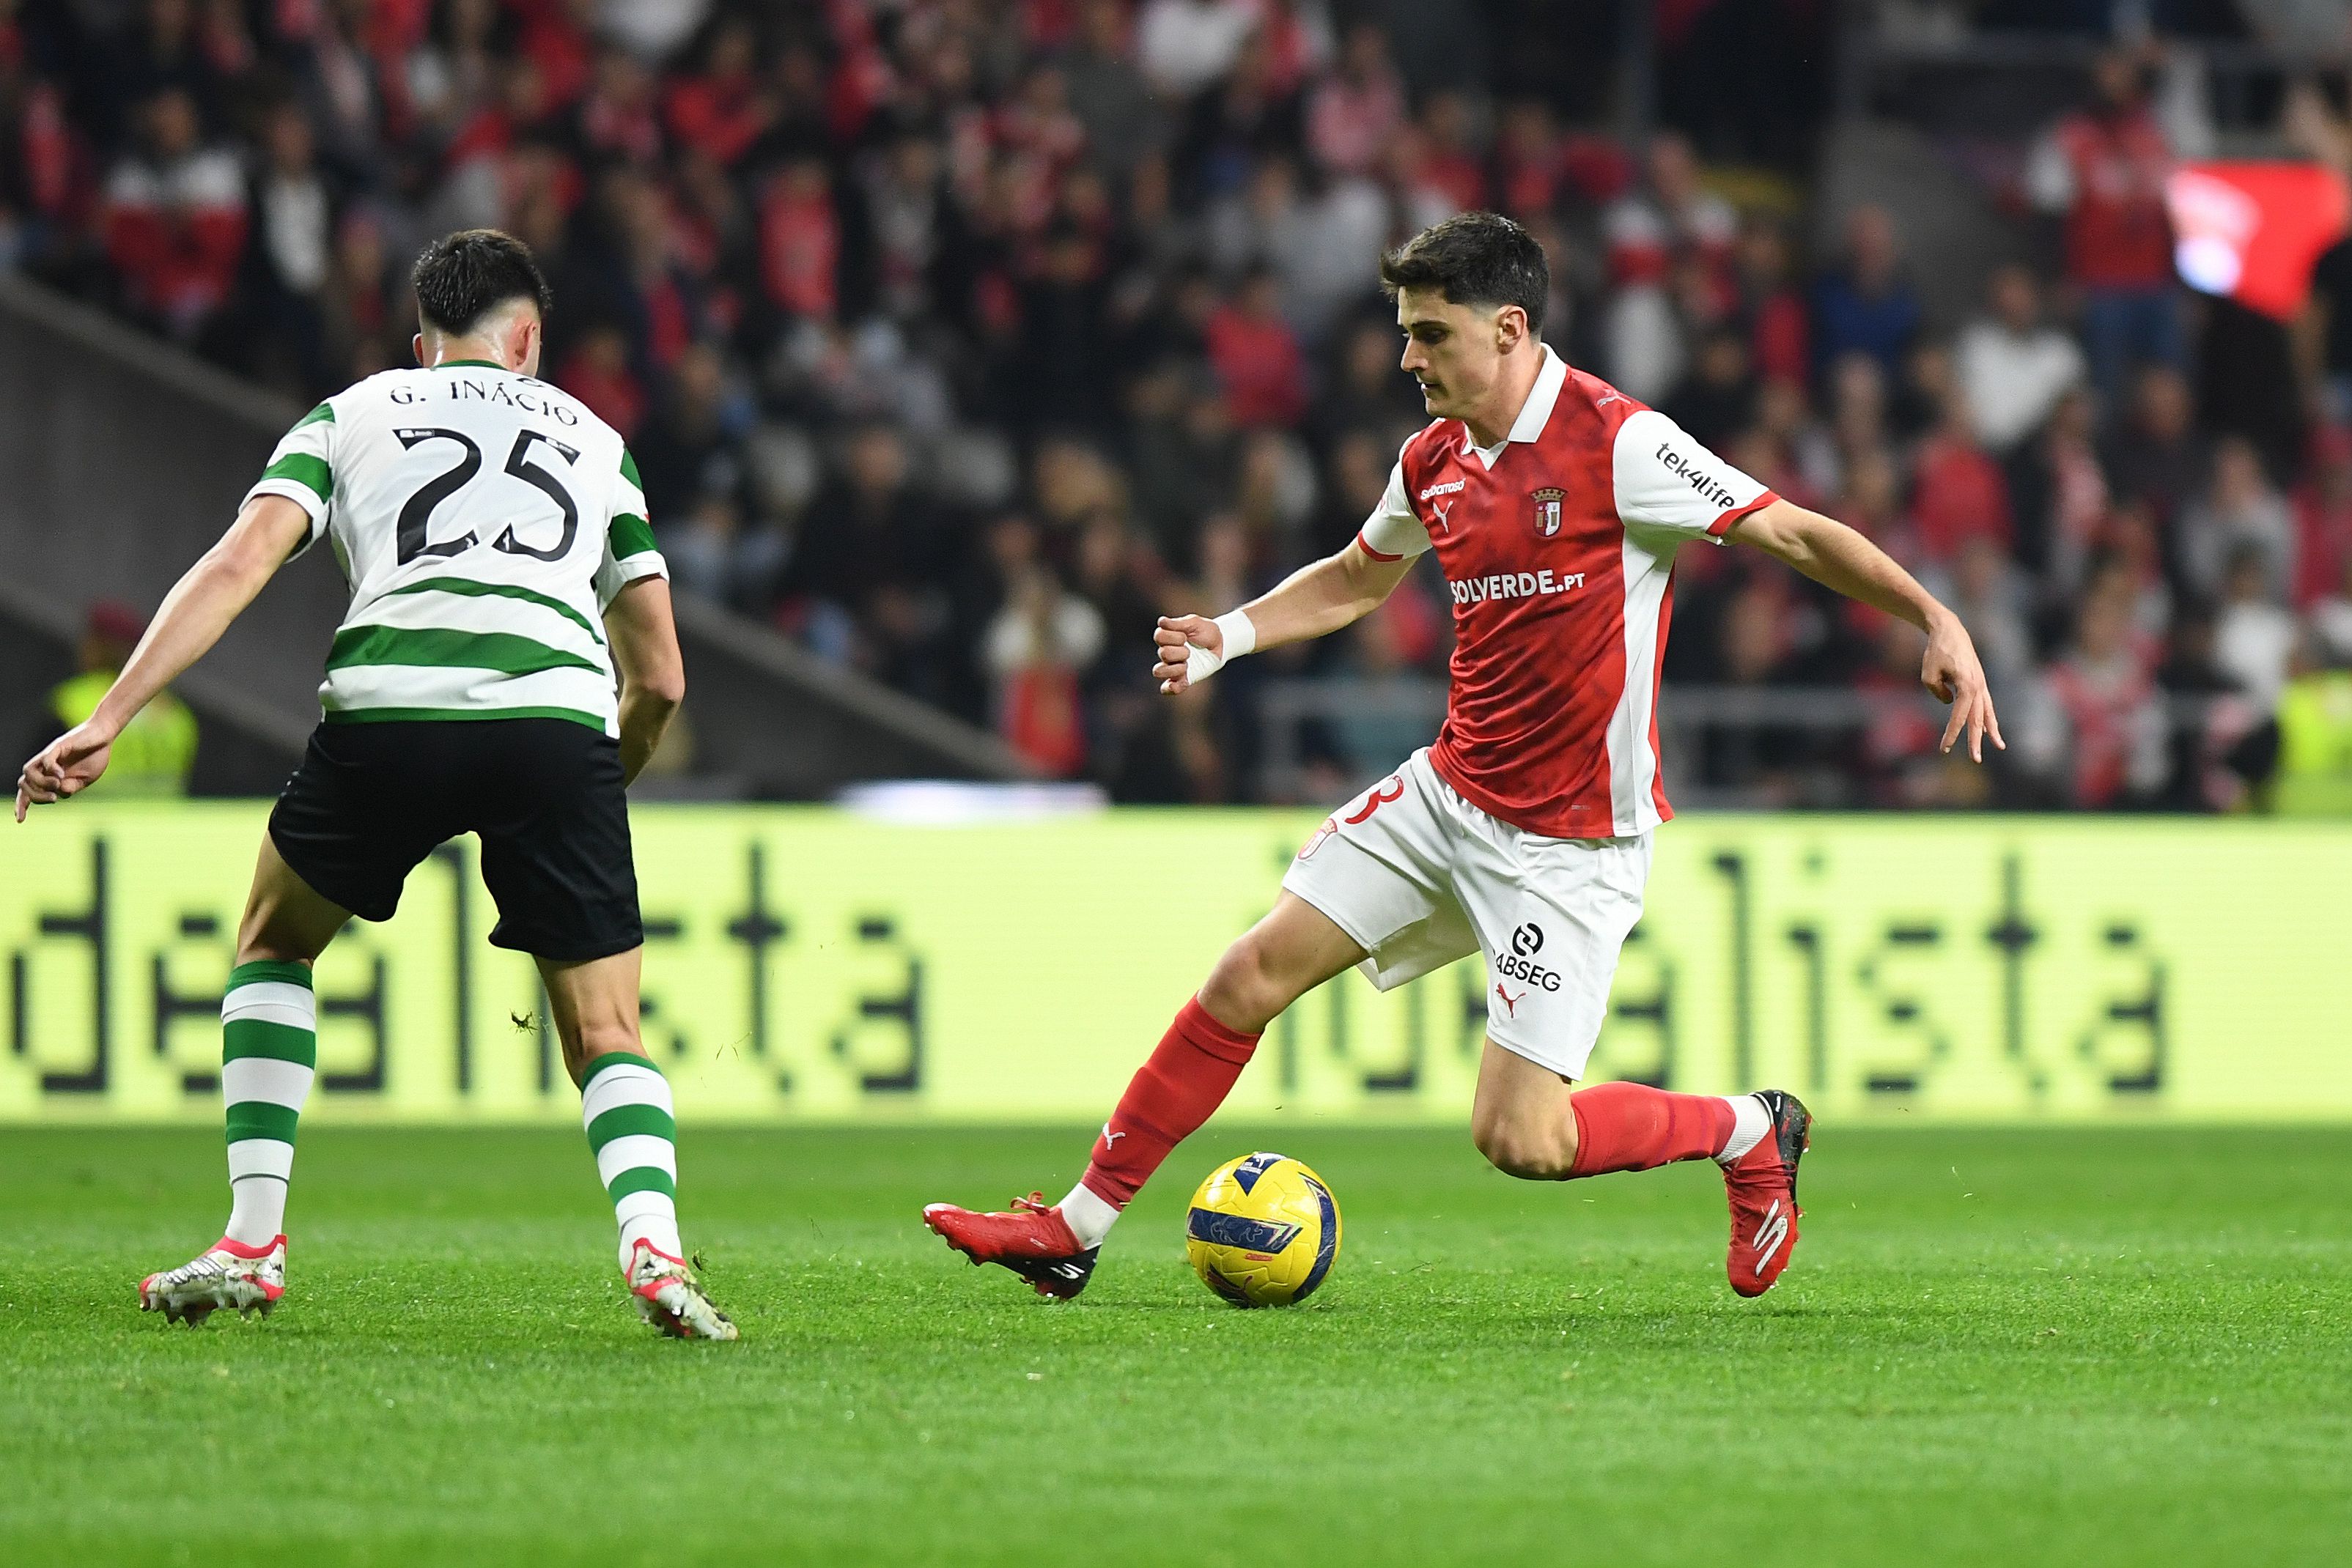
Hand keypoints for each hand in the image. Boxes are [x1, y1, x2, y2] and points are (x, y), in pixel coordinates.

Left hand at [15, 721, 115, 821]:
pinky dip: (51, 770)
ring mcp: (49, 756)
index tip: (21, 820)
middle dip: (35, 796)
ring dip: (40, 784)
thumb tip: (58, 793)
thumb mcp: (85, 780)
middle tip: (54, 798)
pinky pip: (46, 760)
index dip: (22, 805)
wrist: (104, 736)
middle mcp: (44, 766)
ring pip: (28, 772)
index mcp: (50, 776)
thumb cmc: (95, 757)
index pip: (27, 791)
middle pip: (24, 784)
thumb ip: (72, 788)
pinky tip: (62, 775)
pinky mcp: (58, 746)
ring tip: (57, 785)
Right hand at [1153, 614, 1220, 694]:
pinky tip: (1181, 681)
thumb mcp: (1195, 623)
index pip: (1159, 636)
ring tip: (1186, 665)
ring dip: (1174, 668)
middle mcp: (1167, 653)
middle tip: (1190, 651)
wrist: (1221, 644)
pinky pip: (1167, 688)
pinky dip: (1171, 688)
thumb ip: (1178, 624)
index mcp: (1168, 637)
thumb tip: (1161, 622)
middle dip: (1179, 651)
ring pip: (1159, 671)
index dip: (1173, 636)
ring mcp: (1173, 667)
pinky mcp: (1182, 680)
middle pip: (1162, 653)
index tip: (1185, 636)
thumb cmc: (1206, 631)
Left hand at [1921, 611, 2004, 762]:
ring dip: (1991, 731)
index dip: (1952, 734)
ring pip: (1987, 712)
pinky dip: (1989, 717)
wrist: (1949, 630)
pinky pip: (1986, 704)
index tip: (1944, 749)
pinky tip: (1990, 729)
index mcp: (1967, 686)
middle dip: (1976, 741)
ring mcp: (1982, 684)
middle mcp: (1979, 687)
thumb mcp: (1928, 674)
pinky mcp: (1980, 682)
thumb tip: (1949, 703)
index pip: (1959, 717)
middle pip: (1977, 720)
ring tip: (1998, 747)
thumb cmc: (1936, 652)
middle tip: (1976, 760)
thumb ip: (1937, 692)